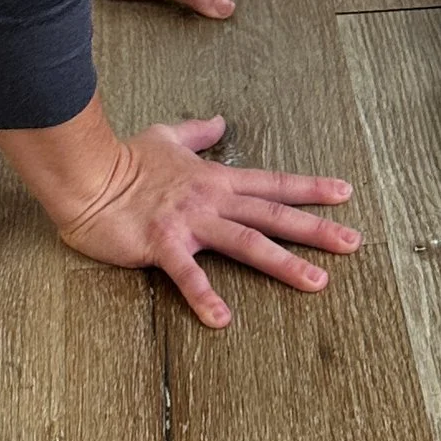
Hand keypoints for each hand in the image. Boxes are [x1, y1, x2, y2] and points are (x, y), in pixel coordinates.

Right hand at [49, 115, 359, 328]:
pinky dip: (205, 297)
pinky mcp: (162, 245)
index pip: (272, 183)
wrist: (87, 176)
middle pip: (272, 214)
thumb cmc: (124, 159)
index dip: (310, 188)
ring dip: (284, 263)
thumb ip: (197, 133)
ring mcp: (189, 222)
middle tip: (353, 242)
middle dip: (315, 229)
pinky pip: (188, 275)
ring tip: (317, 283)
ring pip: (247, 242)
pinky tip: (222, 320)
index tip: (344, 193)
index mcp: (215, 179)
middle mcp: (211, 200)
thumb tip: (219, 120)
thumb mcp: (166, 135)